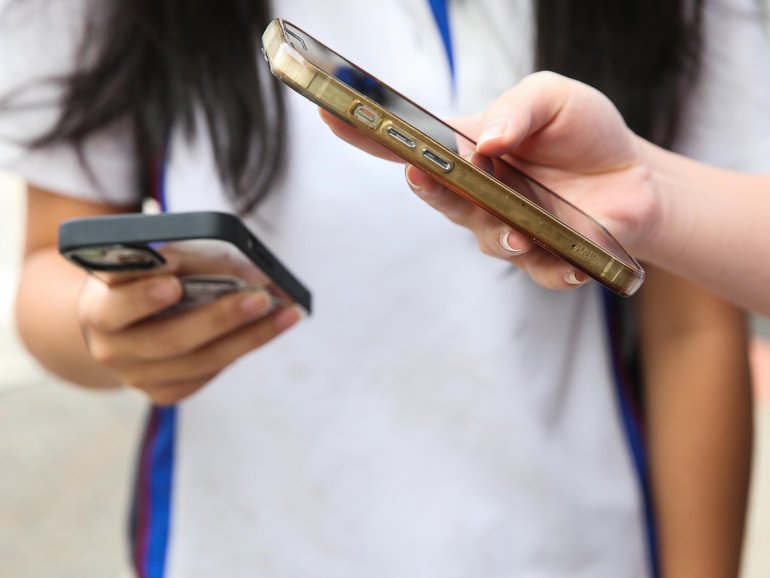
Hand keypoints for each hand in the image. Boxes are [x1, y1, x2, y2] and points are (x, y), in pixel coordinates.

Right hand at [75, 244, 303, 404]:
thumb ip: (191, 260)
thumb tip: (254, 273)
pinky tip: (266, 330)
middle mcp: (111, 348)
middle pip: (169, 339)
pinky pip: (206, 375)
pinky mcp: (162, 393)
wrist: (122, 324)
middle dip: (220, 317)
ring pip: (198, 362)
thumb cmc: (146, 279)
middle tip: (261, 297)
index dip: (143, 293)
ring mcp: (136, 376)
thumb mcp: (155, 261)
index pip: (115, 303)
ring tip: (286, 312)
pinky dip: (240, 349)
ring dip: (248, 336)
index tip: (174, 276)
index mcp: (98, 307)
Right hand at [323, 71, 659, 290]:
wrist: (636, 178)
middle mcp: (477, 193)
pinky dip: (554, 269)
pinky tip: (574, 264)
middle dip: (427, 188)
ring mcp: (504, 228)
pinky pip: (537, 270)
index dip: (369, 133)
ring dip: (496, 233)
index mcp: (469, 149)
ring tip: (518, 229)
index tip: (333, 116)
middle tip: (422, 172)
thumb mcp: (556, 98)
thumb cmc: (585, 132)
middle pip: (437, 196)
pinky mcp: (539, 258)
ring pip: (484, 237)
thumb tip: (483, 142)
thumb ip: (520, 109)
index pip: (410, 143)